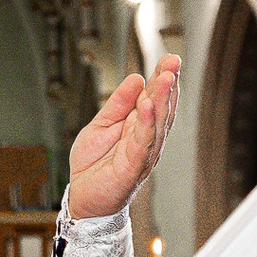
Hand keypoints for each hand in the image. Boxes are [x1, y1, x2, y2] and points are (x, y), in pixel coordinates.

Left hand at [63, 53, 180, 220]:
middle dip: (168, 83)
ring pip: (157, 122)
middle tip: (173, 61)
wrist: (84, 197)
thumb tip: (135, 79)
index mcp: (139, 126)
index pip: (155, 98)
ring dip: (162, 99)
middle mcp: (146, 138)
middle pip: (161, 107)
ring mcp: (143, 152)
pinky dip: (146, 123)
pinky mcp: (134, 166)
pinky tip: (148, 105)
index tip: (170, 59)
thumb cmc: (94, 166)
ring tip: (165, 77)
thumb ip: (118, 103)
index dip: (163, 78)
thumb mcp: (101, 125)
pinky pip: (143, 142)